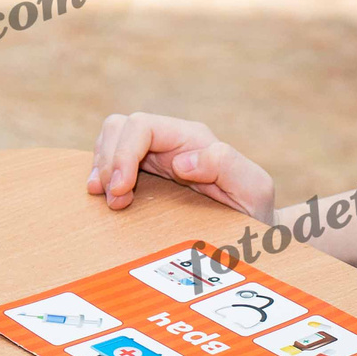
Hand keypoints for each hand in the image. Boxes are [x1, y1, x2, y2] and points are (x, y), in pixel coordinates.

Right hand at [88, 112, 273, 219]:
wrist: (254, 229)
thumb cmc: (255, 209)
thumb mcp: (254, 189)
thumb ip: (228, 165)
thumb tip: (182, 161)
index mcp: (192, 138)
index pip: (142, 126)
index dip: (123, 154)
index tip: (120, 190)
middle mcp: (171, 140)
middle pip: (120, 127)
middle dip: (108, 161)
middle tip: (113, 199)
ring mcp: (156, 154)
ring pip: (111, 137)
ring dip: (101, 166)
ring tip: (105, 196)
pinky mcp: (146, 170)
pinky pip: (113, 159)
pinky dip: (102, 174)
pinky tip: (105, 194)